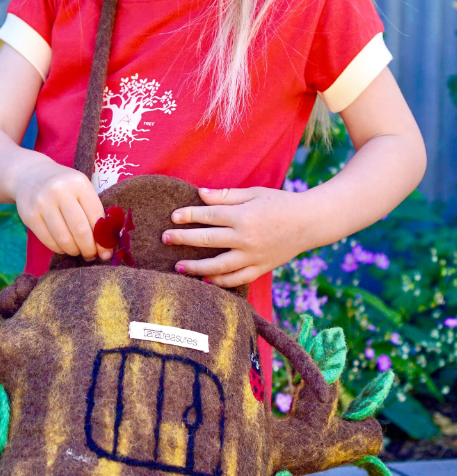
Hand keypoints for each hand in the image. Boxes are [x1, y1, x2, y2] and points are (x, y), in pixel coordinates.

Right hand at [12, 159, 112, 260]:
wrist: (30, 174)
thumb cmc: (63, 186)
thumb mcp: (81, 189)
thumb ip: (94, 212)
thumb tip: (107, 245)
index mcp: (79, 183)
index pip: (97, 217)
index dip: (103, 240)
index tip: (106, 252)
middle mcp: (60, 191)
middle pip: (80, 230)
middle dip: (89, 249)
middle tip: (91, 255)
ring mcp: (42, 203)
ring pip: (64, 239)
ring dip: (74, 251)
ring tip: (77, 251)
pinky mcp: (29, 215)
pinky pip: (48, 241)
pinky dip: (59, 249)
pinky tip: (63, 247)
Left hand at [162, 187, 312, 287]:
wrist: (310, 223)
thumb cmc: (280, 203)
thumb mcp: (254, 193)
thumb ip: (226, 196)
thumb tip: (200, 194)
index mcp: (243, 216)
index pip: (208, 216)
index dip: (188, 216)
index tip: (173, 217)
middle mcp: (246, 238)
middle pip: (207, 240)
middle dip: (183, 239)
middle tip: (165, 239)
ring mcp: (253, 257)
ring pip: (218, 267)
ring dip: (195, 267)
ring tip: (178, 266)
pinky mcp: (260, 269)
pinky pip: (236, 279)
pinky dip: (219, 282)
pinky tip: (204, 280)